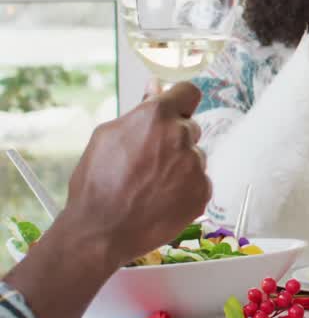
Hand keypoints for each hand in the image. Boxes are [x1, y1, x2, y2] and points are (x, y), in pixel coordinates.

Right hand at [62, 82, 212, 269]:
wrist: (101, 231)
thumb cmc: (97, 182)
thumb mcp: (107, 136)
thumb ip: (139, 110)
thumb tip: (156, 86)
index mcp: (157, 117)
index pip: (188, 92)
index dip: (180, 101)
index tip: (175, 110)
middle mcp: (181, 137)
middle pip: (190, 128)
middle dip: (174, 138)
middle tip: (148, 159)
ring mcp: (195, 166)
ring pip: (194, 157)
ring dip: (179, 165)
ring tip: (150, 184)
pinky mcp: (203, 191)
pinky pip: (199, 181)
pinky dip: (185, 188)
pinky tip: (161, 198)